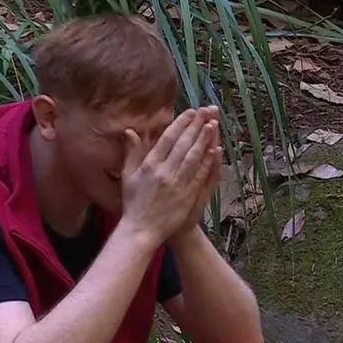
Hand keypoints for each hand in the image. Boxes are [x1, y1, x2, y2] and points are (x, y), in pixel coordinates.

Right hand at [118, 107, 213, 246]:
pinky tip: (215, 150)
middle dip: (196, 126)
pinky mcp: (187, 196)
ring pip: (193, 157)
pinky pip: (199, 175)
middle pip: (183, 144)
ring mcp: (177, 184)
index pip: (167, 139)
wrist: (141, 230)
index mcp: (149, 165)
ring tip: (212, 124)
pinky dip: (207, 162)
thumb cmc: (133, 203)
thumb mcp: (127, 176)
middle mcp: (164, 172)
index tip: (190, 112)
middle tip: (206, 111)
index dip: (180, 124)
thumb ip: (131, 152)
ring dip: (204, 139)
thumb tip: (131, 130)